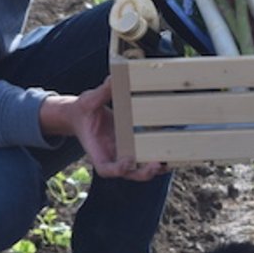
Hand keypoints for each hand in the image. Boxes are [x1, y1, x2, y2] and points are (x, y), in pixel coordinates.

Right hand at [51, 80, 165, 181]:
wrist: (81, 115)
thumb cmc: (83, 111)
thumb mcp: (88, 101)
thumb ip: (101, 93)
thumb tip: (113, 79)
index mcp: (97, 151)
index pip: (106, 168)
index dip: (117, 169)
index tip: (127, 162)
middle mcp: (112, 156)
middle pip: (128, 173)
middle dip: (143, 173)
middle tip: (156, 165)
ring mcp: (123, 154)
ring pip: (140, 169)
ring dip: (155, 168)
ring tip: (169, 161)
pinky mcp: (132, 147)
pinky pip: (145, 156)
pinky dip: (157, 157)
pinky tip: (171, 151)